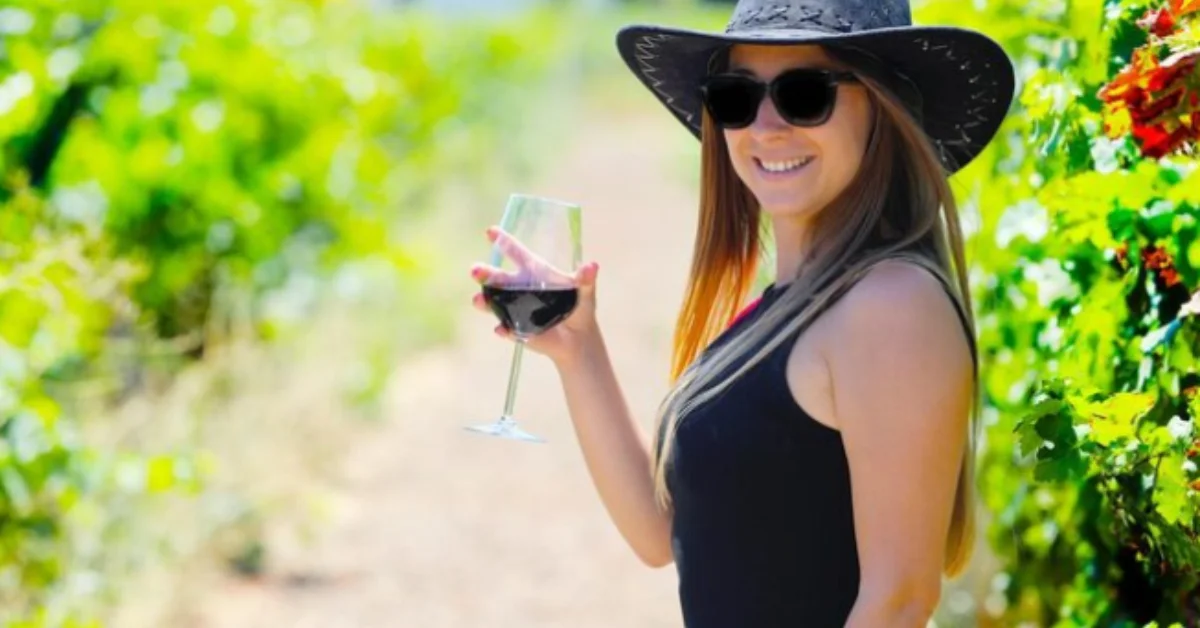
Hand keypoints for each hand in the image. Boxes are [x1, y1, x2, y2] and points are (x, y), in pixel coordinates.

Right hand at [470, 226, 600, 365]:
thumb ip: (586, 279)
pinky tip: (502, 329)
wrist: (578, 339)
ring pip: (493, 302)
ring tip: (478, 300)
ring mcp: (514, 309)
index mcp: (534, 272)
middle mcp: (519, 288)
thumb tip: (592, 266)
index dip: (503, 241)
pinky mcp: (517, 329)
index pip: (515, 252)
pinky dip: (504, 329)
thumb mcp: (585, 291)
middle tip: (475, 270)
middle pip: (498, 277)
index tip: (490, 231)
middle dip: (485, 273)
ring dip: (484, 301)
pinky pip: (506, 329)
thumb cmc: (579, 308)